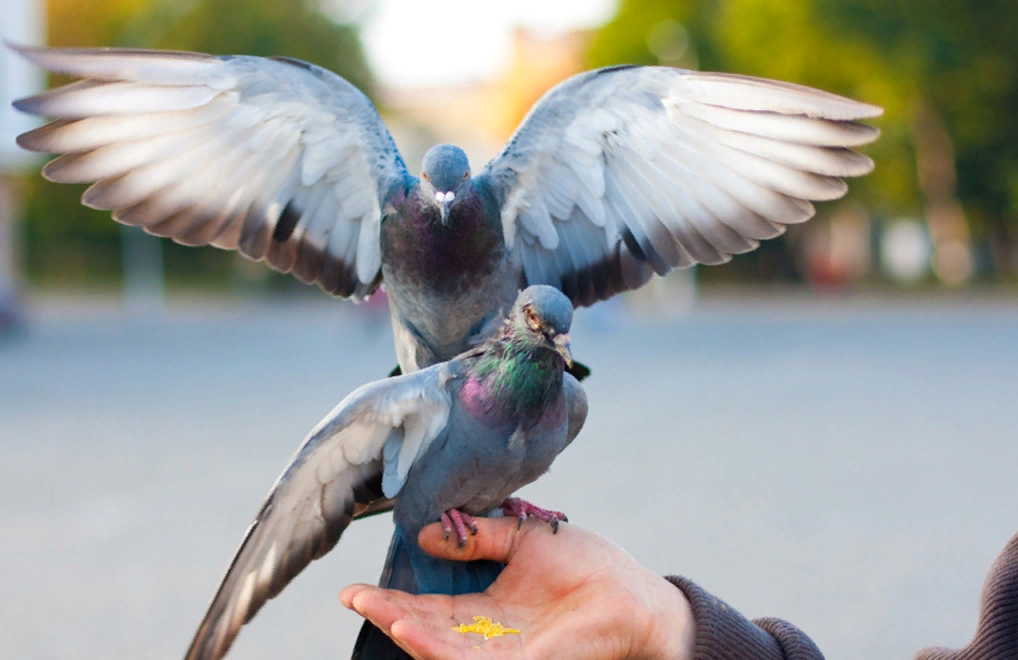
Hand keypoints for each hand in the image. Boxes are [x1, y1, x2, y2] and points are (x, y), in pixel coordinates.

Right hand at [340, 517, 694, 659]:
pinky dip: (435, 647)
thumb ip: (479, 536)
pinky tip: (410, 629)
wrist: (635, 595)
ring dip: (405, 630)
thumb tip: (429, 531)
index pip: (432, 608)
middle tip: (351, 597)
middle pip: (427, 630)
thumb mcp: (524, 539)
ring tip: (374, 608)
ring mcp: (502, 654)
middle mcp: (489, 636)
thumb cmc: (589, 565)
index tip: (358, 587)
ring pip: (441, 648)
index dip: (396, 598)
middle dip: (388, 614)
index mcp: (490, 607)